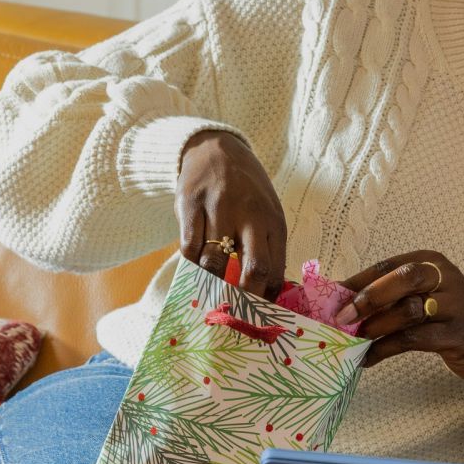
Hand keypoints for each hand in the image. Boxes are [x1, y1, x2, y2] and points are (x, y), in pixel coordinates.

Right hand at [176, 130, 286, 298]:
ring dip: (211, 285)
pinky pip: (188, 248)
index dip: (267, 298)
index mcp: (273, 220)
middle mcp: (249, 214)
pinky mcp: (190, 205)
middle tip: (235, 314)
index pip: (276, 268)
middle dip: (245, 299)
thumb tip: (270, 293)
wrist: (215, 148)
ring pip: (214, 262)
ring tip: (210, 296)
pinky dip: (190, 266)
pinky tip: (194, 271)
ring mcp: (218, 208)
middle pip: (253, 268)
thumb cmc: (247, 191)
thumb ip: (269, 248)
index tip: (258, 315)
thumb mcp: (268, 212)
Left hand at [342, 251, 463, 419]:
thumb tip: (340, 301)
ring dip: (376, 326)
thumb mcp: (423, 297)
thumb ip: (389, 296)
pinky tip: (369, 358)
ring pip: (409, 310)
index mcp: (433, 261)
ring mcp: (455, 305)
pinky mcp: (456, 334)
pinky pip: (413, 339)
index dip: (358, 281)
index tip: (332, 297)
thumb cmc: (446, 319)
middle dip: (370, 297)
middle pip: (405, 278)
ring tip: (355, 340)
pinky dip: (385, 349)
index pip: (389, 265)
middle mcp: (446, 277)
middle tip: (343, 317)